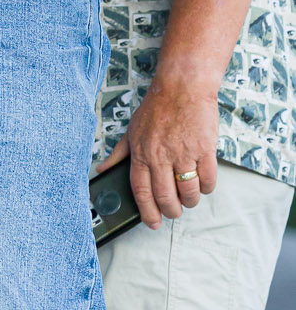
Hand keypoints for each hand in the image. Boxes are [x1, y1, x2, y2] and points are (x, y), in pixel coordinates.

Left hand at [105, 79, 219, 228]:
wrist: (183, 87)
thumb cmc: (157, 107)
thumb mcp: (131, 130)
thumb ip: (118, 154)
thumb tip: (101, 170)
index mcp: (141, 154)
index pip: (141, 192)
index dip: (147, 212)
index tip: (153, 223)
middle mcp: (161, 156)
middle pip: (166, 197)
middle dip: (171, 211)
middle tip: (174, 212)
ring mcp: (184, 153)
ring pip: (188, 192)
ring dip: (190, 201)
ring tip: (189, 198)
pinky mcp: (205, 149)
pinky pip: (208, 179)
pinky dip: (207, 187)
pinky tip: (203, 185)